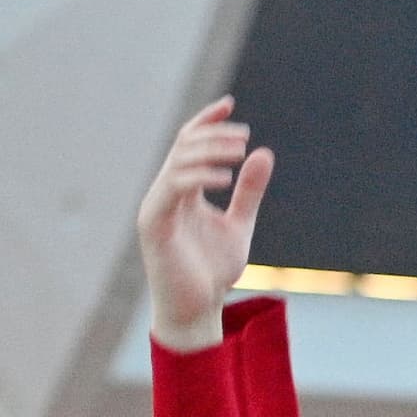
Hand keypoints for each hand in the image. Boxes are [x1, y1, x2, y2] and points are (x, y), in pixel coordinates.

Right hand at [140, 101, 274, 350]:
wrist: (198, 312)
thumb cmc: (213, 273)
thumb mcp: (239, 225)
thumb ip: (249, 192)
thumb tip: (263, 154)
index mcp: (182, 190)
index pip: (188, 143)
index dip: (206, 120)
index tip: (230, 104)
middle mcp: (165, 193)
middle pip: (184, 146)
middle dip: (213, 135)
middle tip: (244, 136)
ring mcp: (156, 206)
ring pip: (178, 162)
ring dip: (209, 151)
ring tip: (240, 151)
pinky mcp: (153, 224)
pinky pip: (173, 188)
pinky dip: (199, 178)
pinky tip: (226, 178)